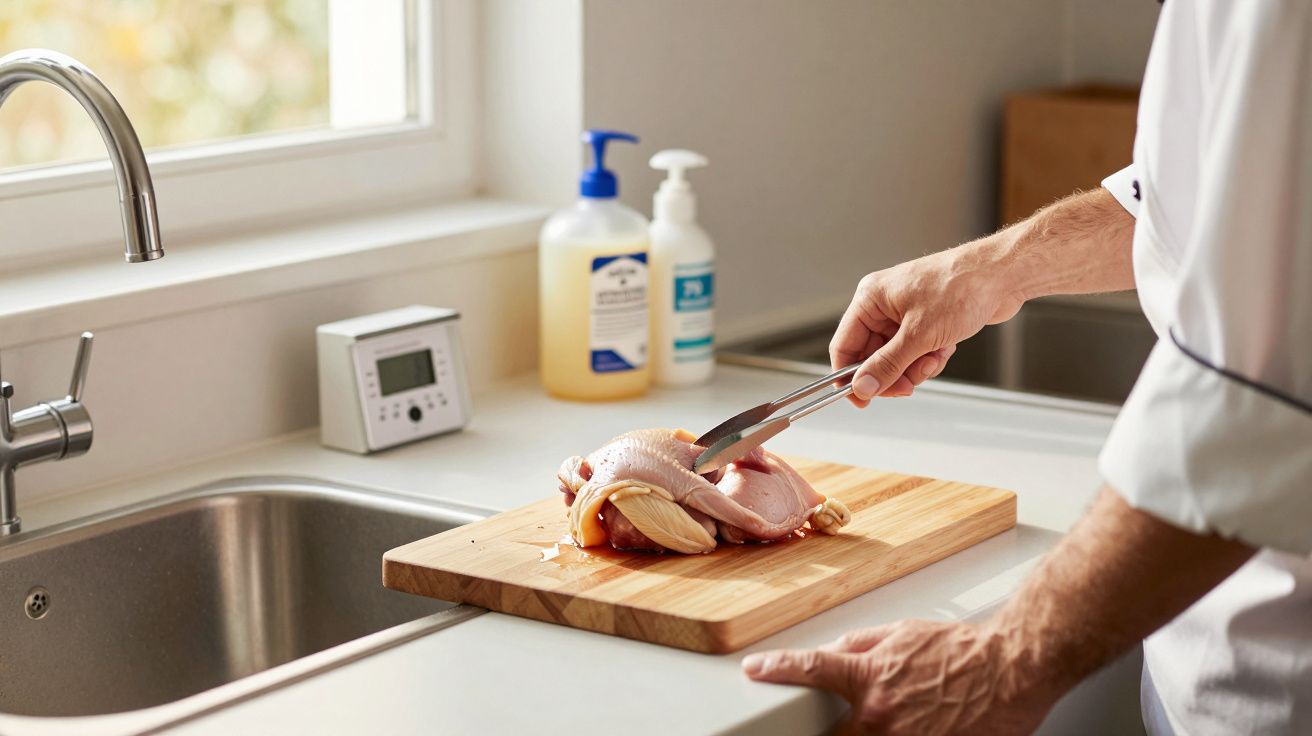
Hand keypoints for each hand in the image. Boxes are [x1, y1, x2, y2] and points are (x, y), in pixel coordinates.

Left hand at [741, 620, 1054, 735]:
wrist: (1010, 669)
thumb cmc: (963, 650)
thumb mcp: (904, 633)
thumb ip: (865, 643)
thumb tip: (840, 647)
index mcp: (869, 676)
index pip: (809, 668)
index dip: (777, 668)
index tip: (755, 669)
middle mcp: (880, 714)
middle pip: (831, 734)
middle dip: (831, 728)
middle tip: (849, 717)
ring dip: (868, 733)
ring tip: (905, 716)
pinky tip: (918, 725)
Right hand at [831, 240, 1025, 405]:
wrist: (1002, 276)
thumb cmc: (961, 288)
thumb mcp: (919, 335)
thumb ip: (887, 365)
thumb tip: (862, 387)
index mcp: (871, 299)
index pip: (844, 345)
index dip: (849, 377)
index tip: (861, 400)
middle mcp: (884, 306)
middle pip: (872, 356)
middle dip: (893, 373)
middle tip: (908, 385)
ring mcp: (905, 314)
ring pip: (896, 358)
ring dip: (915, 367)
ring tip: (934, 359)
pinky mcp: (926, 321)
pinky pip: (916, 352)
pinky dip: (930, 358)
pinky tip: (945, 349)